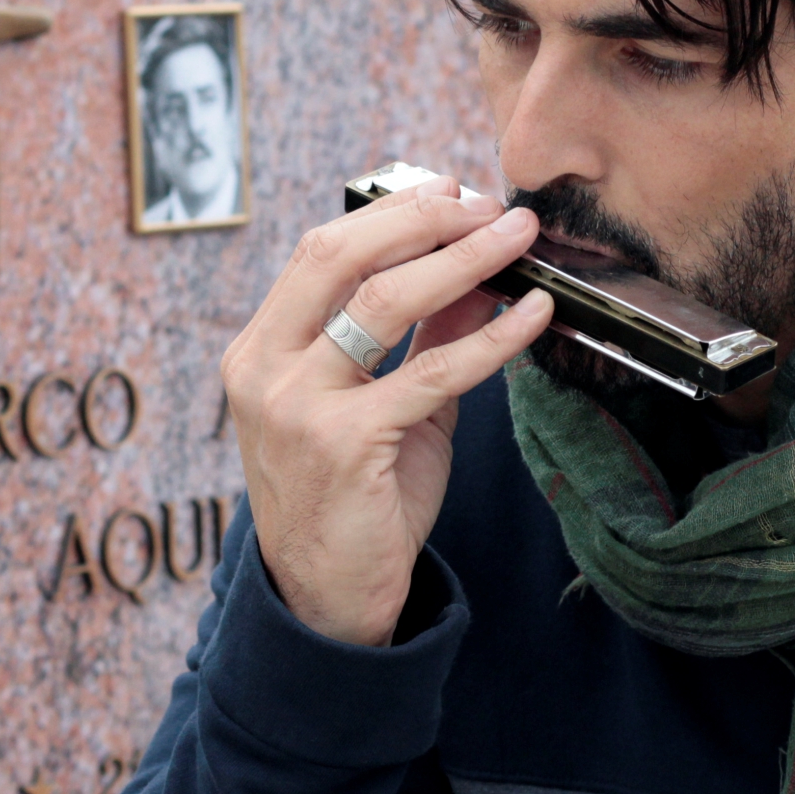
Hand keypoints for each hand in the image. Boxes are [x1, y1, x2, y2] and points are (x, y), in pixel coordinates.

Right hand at [222, 175, 552, 644]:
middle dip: (424, 218)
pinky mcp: (346, 445)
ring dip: (464, 259)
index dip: (392, 214)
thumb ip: (424, 338)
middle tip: (489, 205)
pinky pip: (432, 372)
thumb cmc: (356, 500)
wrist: (330, 599)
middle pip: (341, 255)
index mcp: (260, 349)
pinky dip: (493, 337)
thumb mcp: (389, 404)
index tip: (453, 194)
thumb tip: (478, 270)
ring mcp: (298, 406)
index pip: (322, 252)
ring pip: (384, 302)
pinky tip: (534, 316)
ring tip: (519, 239)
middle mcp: (265, 369)